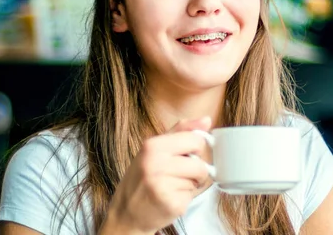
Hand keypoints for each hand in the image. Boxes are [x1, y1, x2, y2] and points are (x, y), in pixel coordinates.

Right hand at [101, 117, 211, 233]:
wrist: (126, 213)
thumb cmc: (142, 178)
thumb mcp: (155, 149)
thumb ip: (182, 131)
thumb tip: (207, 120)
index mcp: (153, 145)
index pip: (196, 140)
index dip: (195, 149)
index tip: (186, 155)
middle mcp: (156, 164)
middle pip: (200, 164)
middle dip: (196, 170)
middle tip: (179, 174)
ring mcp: (163, 185)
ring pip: (198, 180)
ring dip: (191, 185)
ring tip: (173, 186)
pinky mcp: (171, 204)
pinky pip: (192, 196)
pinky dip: (185, 198)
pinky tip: (170, 198)